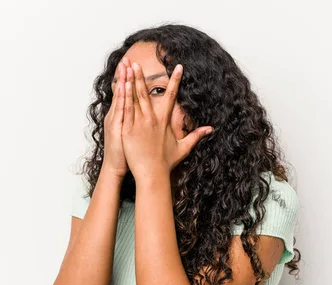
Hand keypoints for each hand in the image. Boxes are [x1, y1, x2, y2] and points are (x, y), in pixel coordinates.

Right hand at [102, 57, 130, 178]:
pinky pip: (121, 109)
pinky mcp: (117, 127)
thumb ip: (137, 123)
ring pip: (121, 97)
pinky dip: (121, 96)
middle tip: (127, 58)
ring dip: (123, 80)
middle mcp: (118, 115)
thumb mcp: (131, 135)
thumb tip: (145, 115)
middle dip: (124, 74)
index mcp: (123, 116)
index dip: (128, 79)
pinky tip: (123, 85)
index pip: (125, 94)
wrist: (116, 166)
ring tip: (125, 66)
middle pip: (122, 91)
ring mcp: (117, 120)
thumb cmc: (126, 153)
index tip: (131, 65)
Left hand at [121, 62, 213, 179]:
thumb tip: (210, 129)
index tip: (179, 67)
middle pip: (146, 93)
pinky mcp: (127, 130)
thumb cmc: (166, 162)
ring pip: (133, 98)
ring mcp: (138, 124)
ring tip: (126, 69)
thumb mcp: (184, 147)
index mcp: (164, 121)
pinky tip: (120, 86)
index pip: (171, 96)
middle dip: (142, 77)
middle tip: (137, 63)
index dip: (175, 80)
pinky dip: (122, 97)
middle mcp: (152, 119)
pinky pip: (124, 110)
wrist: (152, 174)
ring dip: (130, 82)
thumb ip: (196, 136)